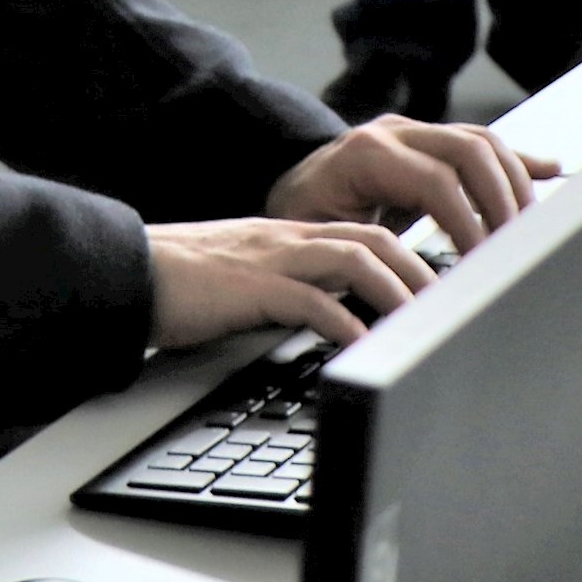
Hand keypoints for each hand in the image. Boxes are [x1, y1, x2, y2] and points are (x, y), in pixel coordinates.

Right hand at [147, 217, 430, 350]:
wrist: (127, 272)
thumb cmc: (184, 285)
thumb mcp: (253, 280)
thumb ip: (296, 287)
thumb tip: (342, 318)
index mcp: (294, 237)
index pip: (370, 232)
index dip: (416, 257)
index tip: (447, 290)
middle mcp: (290, 240)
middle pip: (377, 238)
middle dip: (423, 272)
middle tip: (455, 309)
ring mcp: (272, 259)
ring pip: (357, 258)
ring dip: (398, 292)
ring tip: (423, 328)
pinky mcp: (251, 287)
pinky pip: (312, 300)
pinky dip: (346, 324)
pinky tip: (365, 349)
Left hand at [265, 116, 558, 252]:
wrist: (290, 187)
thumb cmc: (302, 219)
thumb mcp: (325, 239)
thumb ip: (367, 255)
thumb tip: (405, 291)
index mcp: (367, 154)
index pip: (437, 181)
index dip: (467, 222)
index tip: (482, 263)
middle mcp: (395, 132)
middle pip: (469, 150)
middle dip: (501, 201)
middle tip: (514, 248)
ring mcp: (414, 130)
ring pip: (481, 141)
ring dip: (513, 182)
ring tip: (528, 228)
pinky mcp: (430, 138)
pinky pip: (481, 142)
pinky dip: (515, 160)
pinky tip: (549, 171)